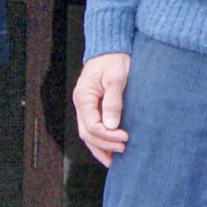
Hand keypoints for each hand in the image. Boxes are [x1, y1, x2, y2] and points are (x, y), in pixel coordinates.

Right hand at [72, 52, 130, 166]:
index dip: (108, 135)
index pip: (91, 125)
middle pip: (87, 133)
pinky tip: (109, 150)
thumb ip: (113, 101)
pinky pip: (92, 129)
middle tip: (124, 148)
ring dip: (101, 147)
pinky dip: (100, 141)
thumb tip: (111, 125)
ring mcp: (85, 106)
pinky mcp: (92, 107)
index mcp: (83, 97)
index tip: (125, 137)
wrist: (111, 48)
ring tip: (115, 158)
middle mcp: (81, 104)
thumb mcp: (116, 78)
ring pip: (87, 134)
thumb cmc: (114, 59)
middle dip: (105, 144)